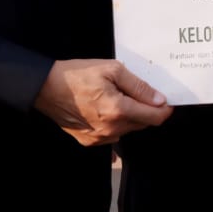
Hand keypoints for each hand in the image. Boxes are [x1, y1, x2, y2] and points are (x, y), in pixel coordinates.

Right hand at [34, 59, 172, 145]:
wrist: (45, 88)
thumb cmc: (77, 75)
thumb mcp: (112, 70)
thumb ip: (138, 86)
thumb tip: (159, 100)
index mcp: (118, 110)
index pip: (154, 117)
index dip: (164, 109)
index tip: (166, 101)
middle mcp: (111, 129)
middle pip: (143, 124)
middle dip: (146, 109)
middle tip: (137, 92)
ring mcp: (100, 138)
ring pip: (128, 129)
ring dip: (130, 116)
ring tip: (116, 97)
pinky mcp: (90, 142)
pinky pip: (113, 134)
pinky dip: (115, 122)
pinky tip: (104, 108)